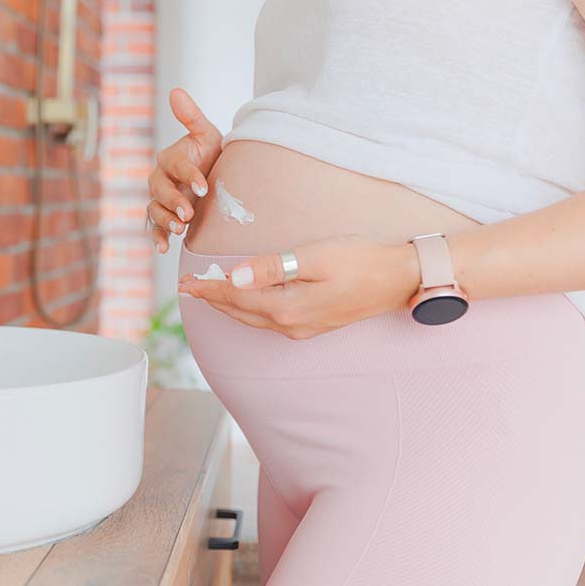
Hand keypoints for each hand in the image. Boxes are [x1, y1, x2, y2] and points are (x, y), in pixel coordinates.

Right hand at [147, 88, 222, 252]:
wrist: (218, 180)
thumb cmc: (212, 156)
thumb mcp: (207, 136)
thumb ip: (191, 116)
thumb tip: (175, 91)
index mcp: (170, 158)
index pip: (176, 166)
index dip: (188, 175)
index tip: (203, 186)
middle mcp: (160, 179)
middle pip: (159, 189)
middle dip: (174, 201)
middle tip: (189, 213)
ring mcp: (160, 200)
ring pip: (154, 210)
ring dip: (165, 220)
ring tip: (181, 228)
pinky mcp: (164, 218)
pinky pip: (154, 229)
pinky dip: (158, 238)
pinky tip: (165, 248)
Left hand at [177, 235, 421, 338]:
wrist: (399, 279)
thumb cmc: (360, 260)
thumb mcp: (314, 257)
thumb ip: (271, 268)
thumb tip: (234, 279)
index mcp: (287, 307)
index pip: (235, 298)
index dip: (208, 290)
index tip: (185, 283)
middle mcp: (290, 324)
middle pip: (239, 312)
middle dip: (212, 299)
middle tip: (186, 288)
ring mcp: (302, 328)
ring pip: (252, 319)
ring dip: (228, 306)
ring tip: (208, 293)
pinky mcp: (312, 325)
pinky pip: (268, 321)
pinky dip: (248, 310)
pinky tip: (244, 302)